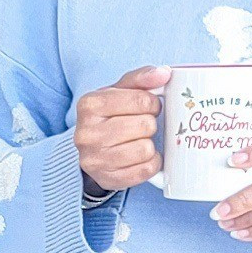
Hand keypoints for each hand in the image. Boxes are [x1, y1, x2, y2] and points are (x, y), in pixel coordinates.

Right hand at [73, 67, 167, 193]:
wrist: (91, 150)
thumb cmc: (110, 116)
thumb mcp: (119, 91)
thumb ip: (142, 78)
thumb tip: (164, 73)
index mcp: (89, 105)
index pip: (141, 100)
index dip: (153, 103)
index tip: (147, 107)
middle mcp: (87, 133)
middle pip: (145, 125)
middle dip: (150, 124)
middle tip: (142, 126)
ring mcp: (95, 159)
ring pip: (145, 149)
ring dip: (150, 145)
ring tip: (139, 141)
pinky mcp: (107, 179)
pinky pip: (146, 170)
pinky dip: (150, 163)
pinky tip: (139, 158)